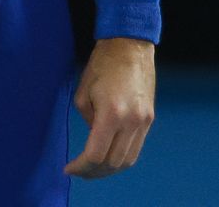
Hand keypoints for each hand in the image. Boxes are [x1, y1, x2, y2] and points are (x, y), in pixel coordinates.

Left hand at [63, 37, 155, 178]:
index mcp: (111, 114)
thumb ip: (89, 121)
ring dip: (109, 169)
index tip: (69, 168)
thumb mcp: (83, 94)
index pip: (96, 155)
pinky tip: (109, 155)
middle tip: (79, 171)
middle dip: (93, 172)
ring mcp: (144, 121)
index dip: (81, 167)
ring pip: (128, 160)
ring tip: (93, 168)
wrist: (130, 45)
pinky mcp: (149, 118)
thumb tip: (95, 137)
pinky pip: (136, 147)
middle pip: (113, 163)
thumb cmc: (102, 64)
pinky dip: (121, 157)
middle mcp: (131, 121)